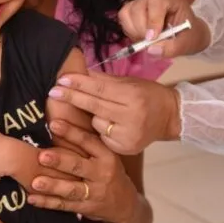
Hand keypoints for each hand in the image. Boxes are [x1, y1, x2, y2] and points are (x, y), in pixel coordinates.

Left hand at [27, 119, 139, 222]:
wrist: (125, 204)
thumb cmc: (109, 172)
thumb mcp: (106, 155)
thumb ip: (87, 143)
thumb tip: (59, 120)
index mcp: (106, 156)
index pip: (88, 142)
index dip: (71, 132)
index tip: (53, 124)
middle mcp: (101, 173)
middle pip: (79, 166)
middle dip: (60, 161)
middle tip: (42, 155)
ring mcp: (94, 193)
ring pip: (71, 189)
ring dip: (53, 186)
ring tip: (35, 182)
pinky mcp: (86, 208)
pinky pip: (64, 205)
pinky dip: (48, 203)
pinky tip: (32, 199)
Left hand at [50, 72, 180, 153]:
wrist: (170, 117)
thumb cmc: (148, 95)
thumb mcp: (129, 82)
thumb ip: (104, 81)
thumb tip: (80, 73)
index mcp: (133, 96)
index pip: (100, 89)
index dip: (79, 84)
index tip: (61, 80)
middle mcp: (132, 117)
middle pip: (95, 106)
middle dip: (72, 98)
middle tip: (53, 92)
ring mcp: (129, 135)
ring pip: (96, 125)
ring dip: (90, 117)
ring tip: (96, 112)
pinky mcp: (126, 149)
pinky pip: (102, 139)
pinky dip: (99, 132)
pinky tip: (103, 126)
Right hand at [117, 0, 210, 57]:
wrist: (188, 32)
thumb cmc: (190, 35)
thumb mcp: (186, 44)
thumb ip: (171, 48)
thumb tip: (150, 50)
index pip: (157, 3)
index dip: (152, 21)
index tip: (151, 39)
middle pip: (138, 7)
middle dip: (141, 29)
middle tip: (149, 43)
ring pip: (128, 11)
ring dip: (133, 30)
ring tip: (146, 40)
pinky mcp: (134, 7)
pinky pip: (124, 17)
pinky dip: (130, 30)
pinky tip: (140, 36)